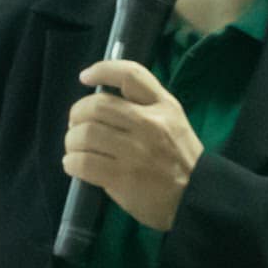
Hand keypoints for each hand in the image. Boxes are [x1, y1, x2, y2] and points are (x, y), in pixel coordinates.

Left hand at [62, 61, 203, 231]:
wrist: (196, 197)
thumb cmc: (180, 158)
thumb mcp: (173, 121)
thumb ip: (146, 104)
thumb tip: (101, 100)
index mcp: (163, 107)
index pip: (130, 75)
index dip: (103, 70)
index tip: (85, 77)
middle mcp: (149, 124)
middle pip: (97, 105)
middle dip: (77, 114)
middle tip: (76, 125)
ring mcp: (136, 152)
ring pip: (86, 134)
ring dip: (71, 141)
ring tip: (74, 148)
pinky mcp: (123, 177)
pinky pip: (84, 163)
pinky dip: (72, 162)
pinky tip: (74, 165)